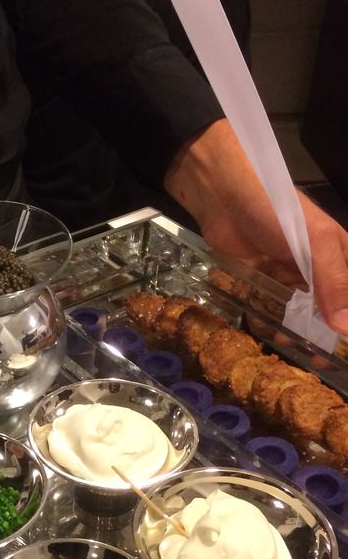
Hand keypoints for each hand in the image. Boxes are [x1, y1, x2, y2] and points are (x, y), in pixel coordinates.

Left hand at [165, 119, 347, 334]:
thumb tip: (346, 328)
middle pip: (326, 310)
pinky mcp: (259, 283)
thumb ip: (335, 283)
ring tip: (292, 350)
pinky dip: (269, 324)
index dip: (346, 319)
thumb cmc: (278, 212)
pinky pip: (268, 310)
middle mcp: (316, 270)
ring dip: (295, 333)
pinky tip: (270, 338)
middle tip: (320, 361)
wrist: (223, 197)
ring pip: (297, 314)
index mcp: (340, 256)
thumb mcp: (316, 243)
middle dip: (324, 334)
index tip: (343, 347)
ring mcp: (287, 277)